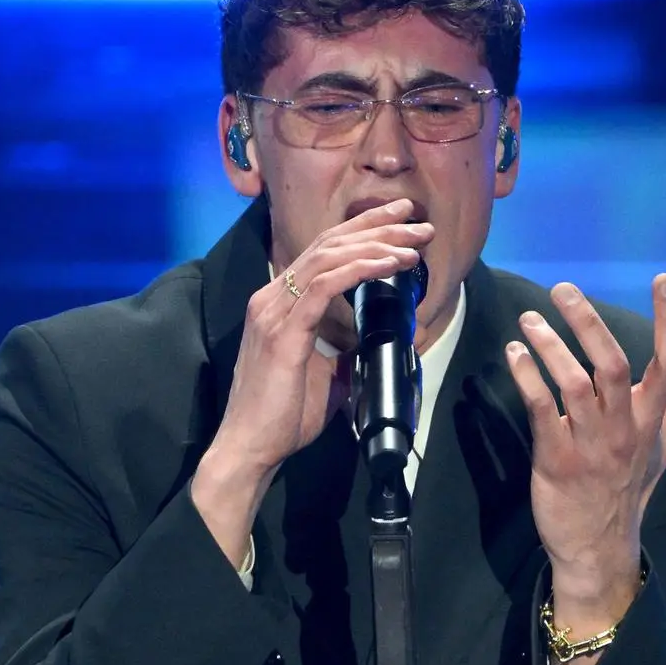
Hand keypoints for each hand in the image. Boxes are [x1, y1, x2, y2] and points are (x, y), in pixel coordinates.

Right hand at [215, 199, 433, 475]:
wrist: (251, 448)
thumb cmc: (283, 418)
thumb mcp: (326, 375)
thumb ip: (345, 350)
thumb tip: (375, 337)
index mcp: (279, 305)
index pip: (323, 252)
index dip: (361, 231)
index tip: (398, 221)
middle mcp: (272, 298)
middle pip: (328, 244)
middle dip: (375, 226)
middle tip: (414, 216)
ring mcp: (274, 312)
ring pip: (328, 258)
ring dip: (375, 245)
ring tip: (412, 241)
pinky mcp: (282, 332)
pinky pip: (324, 286)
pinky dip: (359, 270)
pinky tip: (387, 264)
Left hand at [505, 273, 665, 607]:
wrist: (598, 545)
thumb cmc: (627, 485)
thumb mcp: (661, 441)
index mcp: (651, 420)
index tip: (663, 280)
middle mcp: (624, 429)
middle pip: (612, 365)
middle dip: (588, 322)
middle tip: (562, 290)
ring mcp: (590, 445)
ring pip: (574, 383)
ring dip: (549, 345)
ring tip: (528, 319)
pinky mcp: (556, 460)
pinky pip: (541, 410)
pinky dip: (527, 377)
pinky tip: (514, 354)